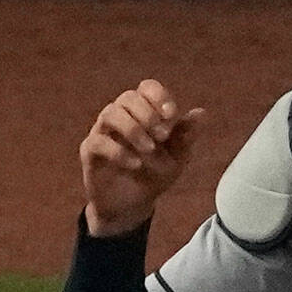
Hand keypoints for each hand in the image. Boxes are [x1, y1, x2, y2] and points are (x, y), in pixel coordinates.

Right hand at [80, 79, 207, 236]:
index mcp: (144, 112)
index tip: (172, 115)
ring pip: (111, 113)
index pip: (147, 88)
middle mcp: (121, 116)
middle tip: (163, 136)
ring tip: (150, 149)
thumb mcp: (177, 157)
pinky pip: (98, 141)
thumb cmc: (156, 174)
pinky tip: (136, 164)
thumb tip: (201, 112)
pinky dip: (119, 151)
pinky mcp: (90, 150)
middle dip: (148, 114)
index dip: (159, 96)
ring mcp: (103, 131)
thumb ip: (186, 136)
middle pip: (128, 97)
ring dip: (133, 129)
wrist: (133, 204)